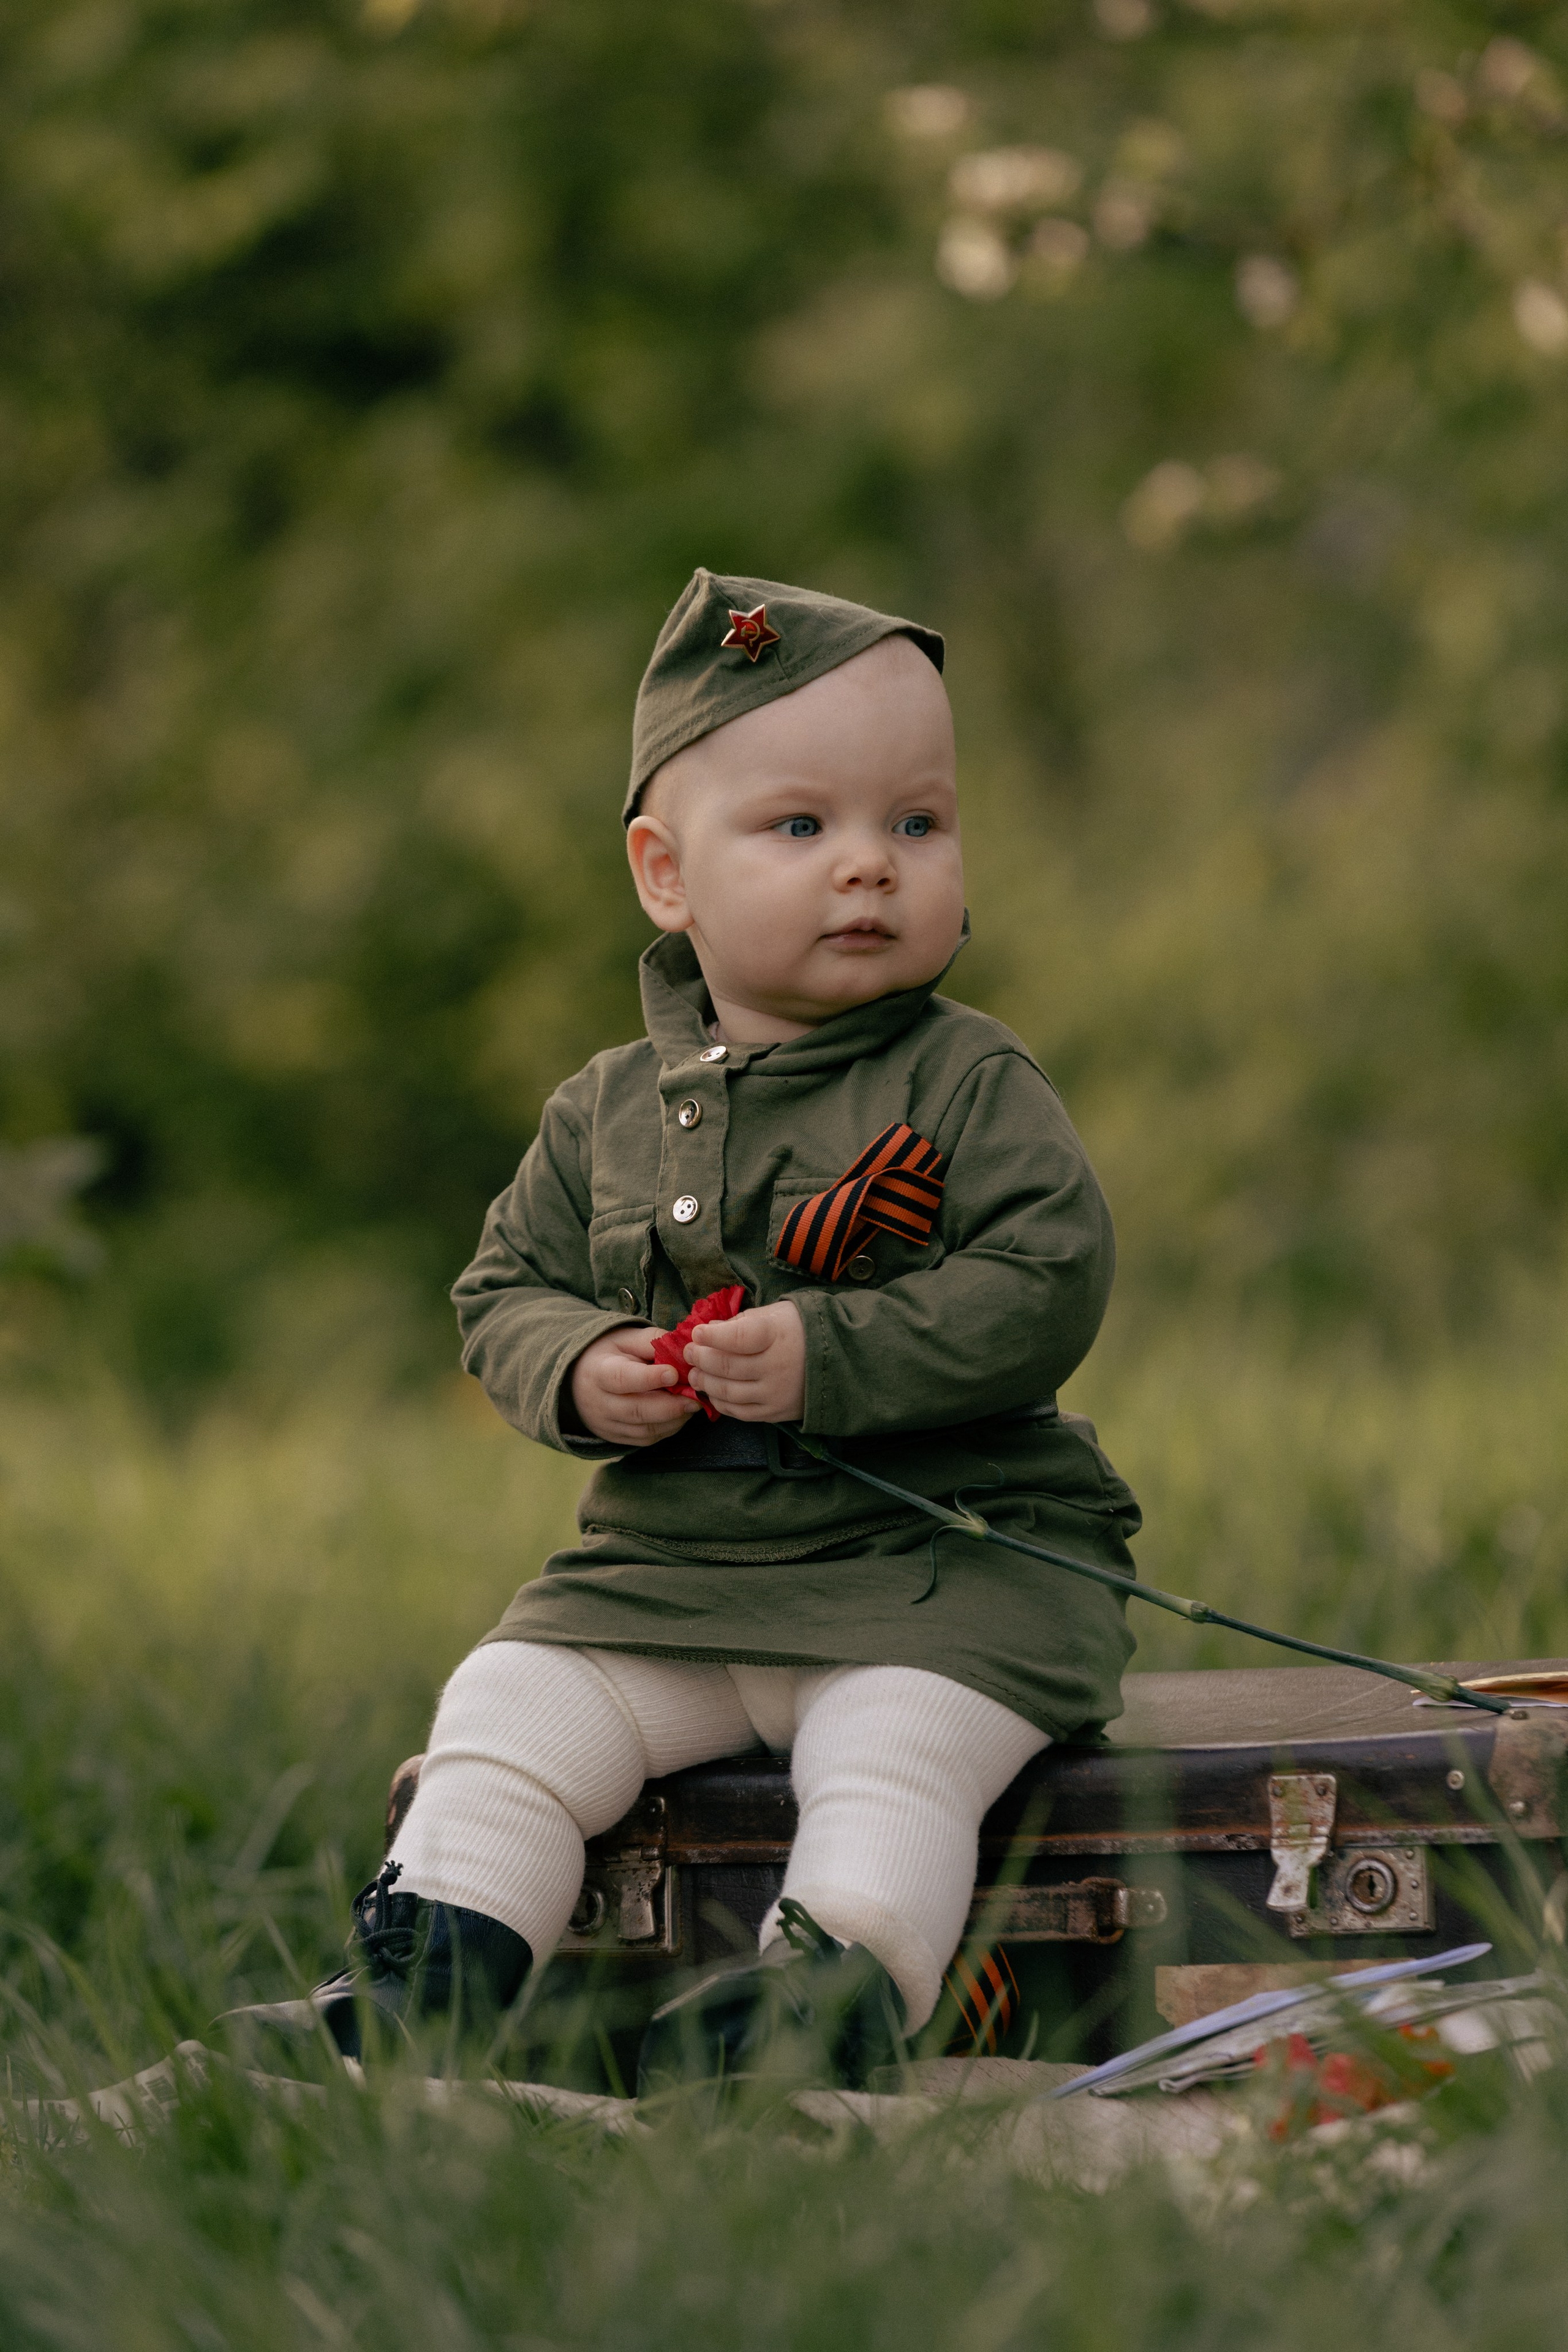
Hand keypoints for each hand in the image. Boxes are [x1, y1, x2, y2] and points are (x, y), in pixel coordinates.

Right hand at [569, 1325, 697, 1447]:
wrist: (580, 1379)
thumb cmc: (610, 1354)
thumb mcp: (626, 1338)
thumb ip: (653, 1341)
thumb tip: (684, 1348)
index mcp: (598, 1372)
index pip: (622, 1378)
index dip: (649, 1378)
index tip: (674, 1373)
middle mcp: (599, 1403)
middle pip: (636, 1410)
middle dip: (670, 1406)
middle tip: (696, 1398)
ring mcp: (606, 1425)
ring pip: (644, 1430)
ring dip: (673, 1419)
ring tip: (693, 1404)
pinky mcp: (616, 1438)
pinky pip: (646, 1439)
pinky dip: (668, 1428)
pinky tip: (680, 1414)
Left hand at [684, 1300, 805, 1422]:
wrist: (839, 1361)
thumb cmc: (801, 1330)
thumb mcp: (776, 1314)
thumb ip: (742, 1322)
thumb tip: (711, 1329)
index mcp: (777, 1334)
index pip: (736, 1337)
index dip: (712, 1336)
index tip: (697, 1333)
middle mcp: (777, 1366)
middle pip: (727, 1366)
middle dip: (701, 1358)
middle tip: (689, 1352)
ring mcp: (776, 1393)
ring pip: (728, 1391)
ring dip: (705, 1382)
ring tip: (695, 1373)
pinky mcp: (775, 1413)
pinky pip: (739, 1411)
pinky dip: (720, 1402)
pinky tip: (712, 1391)